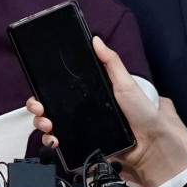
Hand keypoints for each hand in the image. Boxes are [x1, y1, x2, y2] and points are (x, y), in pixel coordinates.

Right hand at [25, 40, 186, 186]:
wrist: (150, 144)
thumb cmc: (142, 113)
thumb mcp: (126, 83)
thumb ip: (111, 62)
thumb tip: (96, 40)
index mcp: (87, 95)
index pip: (58, 90)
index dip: (44, 90)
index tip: (38, 90)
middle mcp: (79, 111)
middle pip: (47, 107)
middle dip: (36, 107)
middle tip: (40, 109)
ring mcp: (78, 129)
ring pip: (49, 125)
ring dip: (41, 124)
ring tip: (49, 125)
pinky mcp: (81, 145)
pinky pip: (60, 144)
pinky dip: (51, 142)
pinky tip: (54, 140)